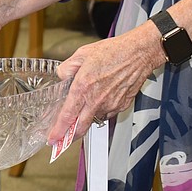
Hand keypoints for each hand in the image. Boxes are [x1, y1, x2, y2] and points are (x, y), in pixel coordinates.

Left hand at [46, 24, 165, 144]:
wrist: (139, 52)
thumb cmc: (114, 51)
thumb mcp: (82, 54)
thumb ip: (67, 68)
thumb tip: (62, 76)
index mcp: (83, 88)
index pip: (67, 116)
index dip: (58, 131)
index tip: (52, 138)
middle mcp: (96, 100)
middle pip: (80, 128)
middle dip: (70, 136)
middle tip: (63, 139)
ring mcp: (109, 105)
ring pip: (94, 119)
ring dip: (87, 117)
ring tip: (87, 104)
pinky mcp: (121, 106)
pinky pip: (107, 113)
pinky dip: (101, 110)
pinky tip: (101, 98)